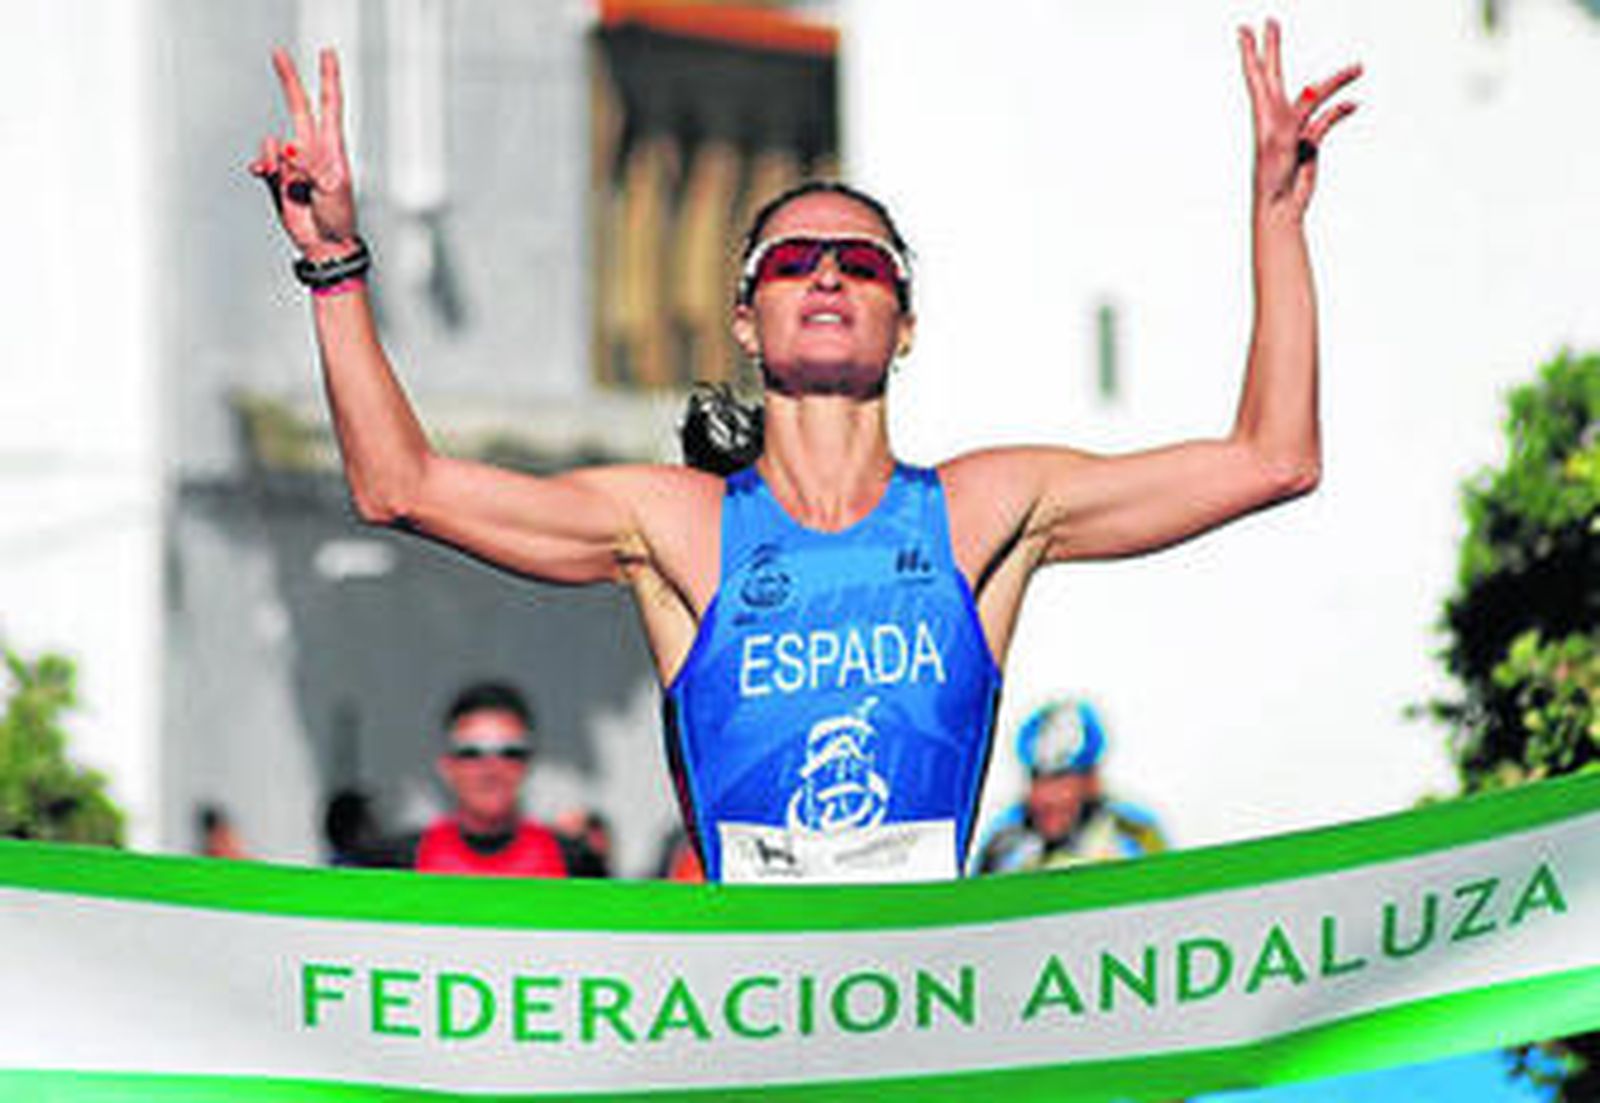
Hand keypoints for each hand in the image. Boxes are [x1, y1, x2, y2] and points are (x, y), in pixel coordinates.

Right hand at [248, 48, 358, 259]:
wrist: (325, 243)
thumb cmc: (339, 217)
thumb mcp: (333, 190)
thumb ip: (312, 166)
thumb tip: (291, 148)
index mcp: (332, 148)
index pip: (330, 105)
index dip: (328, 78)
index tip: (327, 52)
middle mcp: (312, 149)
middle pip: (298, 106)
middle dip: (288, 79)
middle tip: (278, 52)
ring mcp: (293, 162)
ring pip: (273, 142)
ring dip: (274, 159)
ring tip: (289, 182)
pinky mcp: (278, 177)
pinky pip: (264, 161)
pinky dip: (262, 166)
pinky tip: (267, 176)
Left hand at [1239, 20, 1360, 218]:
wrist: (1280, 205)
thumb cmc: (1273, 175)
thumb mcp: (1284, 138)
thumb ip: (1300, 110)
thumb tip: (1315, 87)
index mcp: (1265, 111)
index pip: (1257, 73)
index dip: (1252, 50)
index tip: (1245, 29)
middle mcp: (1277, 115)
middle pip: (1276, 72)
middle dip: (1273, 48)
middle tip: (1270, 23)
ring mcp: (1293, 127)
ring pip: (1315, 96)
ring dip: (1336, 82)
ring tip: (1357, 67)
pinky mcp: (1309, 141)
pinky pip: (1327, 120)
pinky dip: (1340, 111)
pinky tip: (1353, 103)